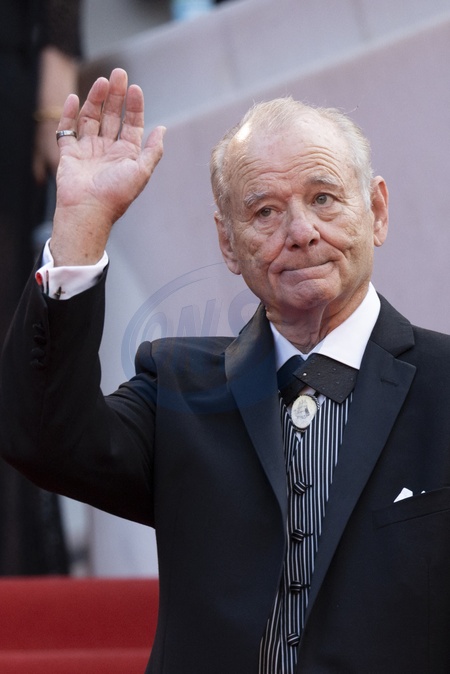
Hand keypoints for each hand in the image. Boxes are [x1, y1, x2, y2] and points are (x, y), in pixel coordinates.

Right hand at [51, 68, 164, 265]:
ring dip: (96, 99)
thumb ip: (153, 150)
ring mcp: (88, 151)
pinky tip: (72, 98)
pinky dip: (68, 113)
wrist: (89, 211)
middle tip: (118, 73)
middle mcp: (108, 150)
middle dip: (116, 96)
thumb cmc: (117, 194)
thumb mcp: (142, 171)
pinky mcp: (69, 154)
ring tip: (102, 82)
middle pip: (112, 117)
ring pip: (91, 118)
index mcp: (126, 155)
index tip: (135, 89)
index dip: (134, 107)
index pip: (132, 125)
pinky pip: (67, 129)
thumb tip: (163, 129)